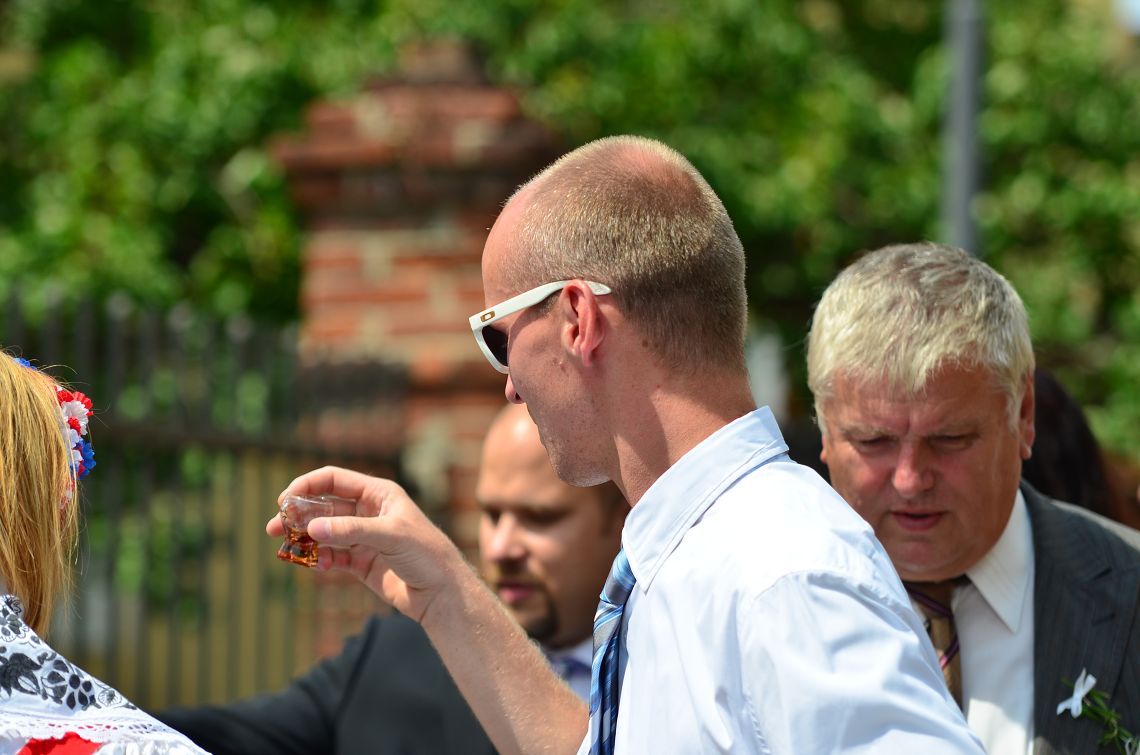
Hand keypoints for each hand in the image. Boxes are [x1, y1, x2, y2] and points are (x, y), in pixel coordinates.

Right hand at [267, 466, 472, 623]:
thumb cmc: (426, 554)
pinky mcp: (362, 562)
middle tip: (273, 526)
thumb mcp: (390, 535)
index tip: (284, 499)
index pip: (335, 480)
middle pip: (324, 507)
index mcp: (379, 494)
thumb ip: (351, 530)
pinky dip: (320, 559)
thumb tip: (311, 528)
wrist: (442, 593)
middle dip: (298, 515)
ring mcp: (364, 538)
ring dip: (305, 538)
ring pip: (325, 533)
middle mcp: (369, 512)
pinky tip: (313, 565)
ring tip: (285, 545)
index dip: (307, 485)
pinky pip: (333, 556)